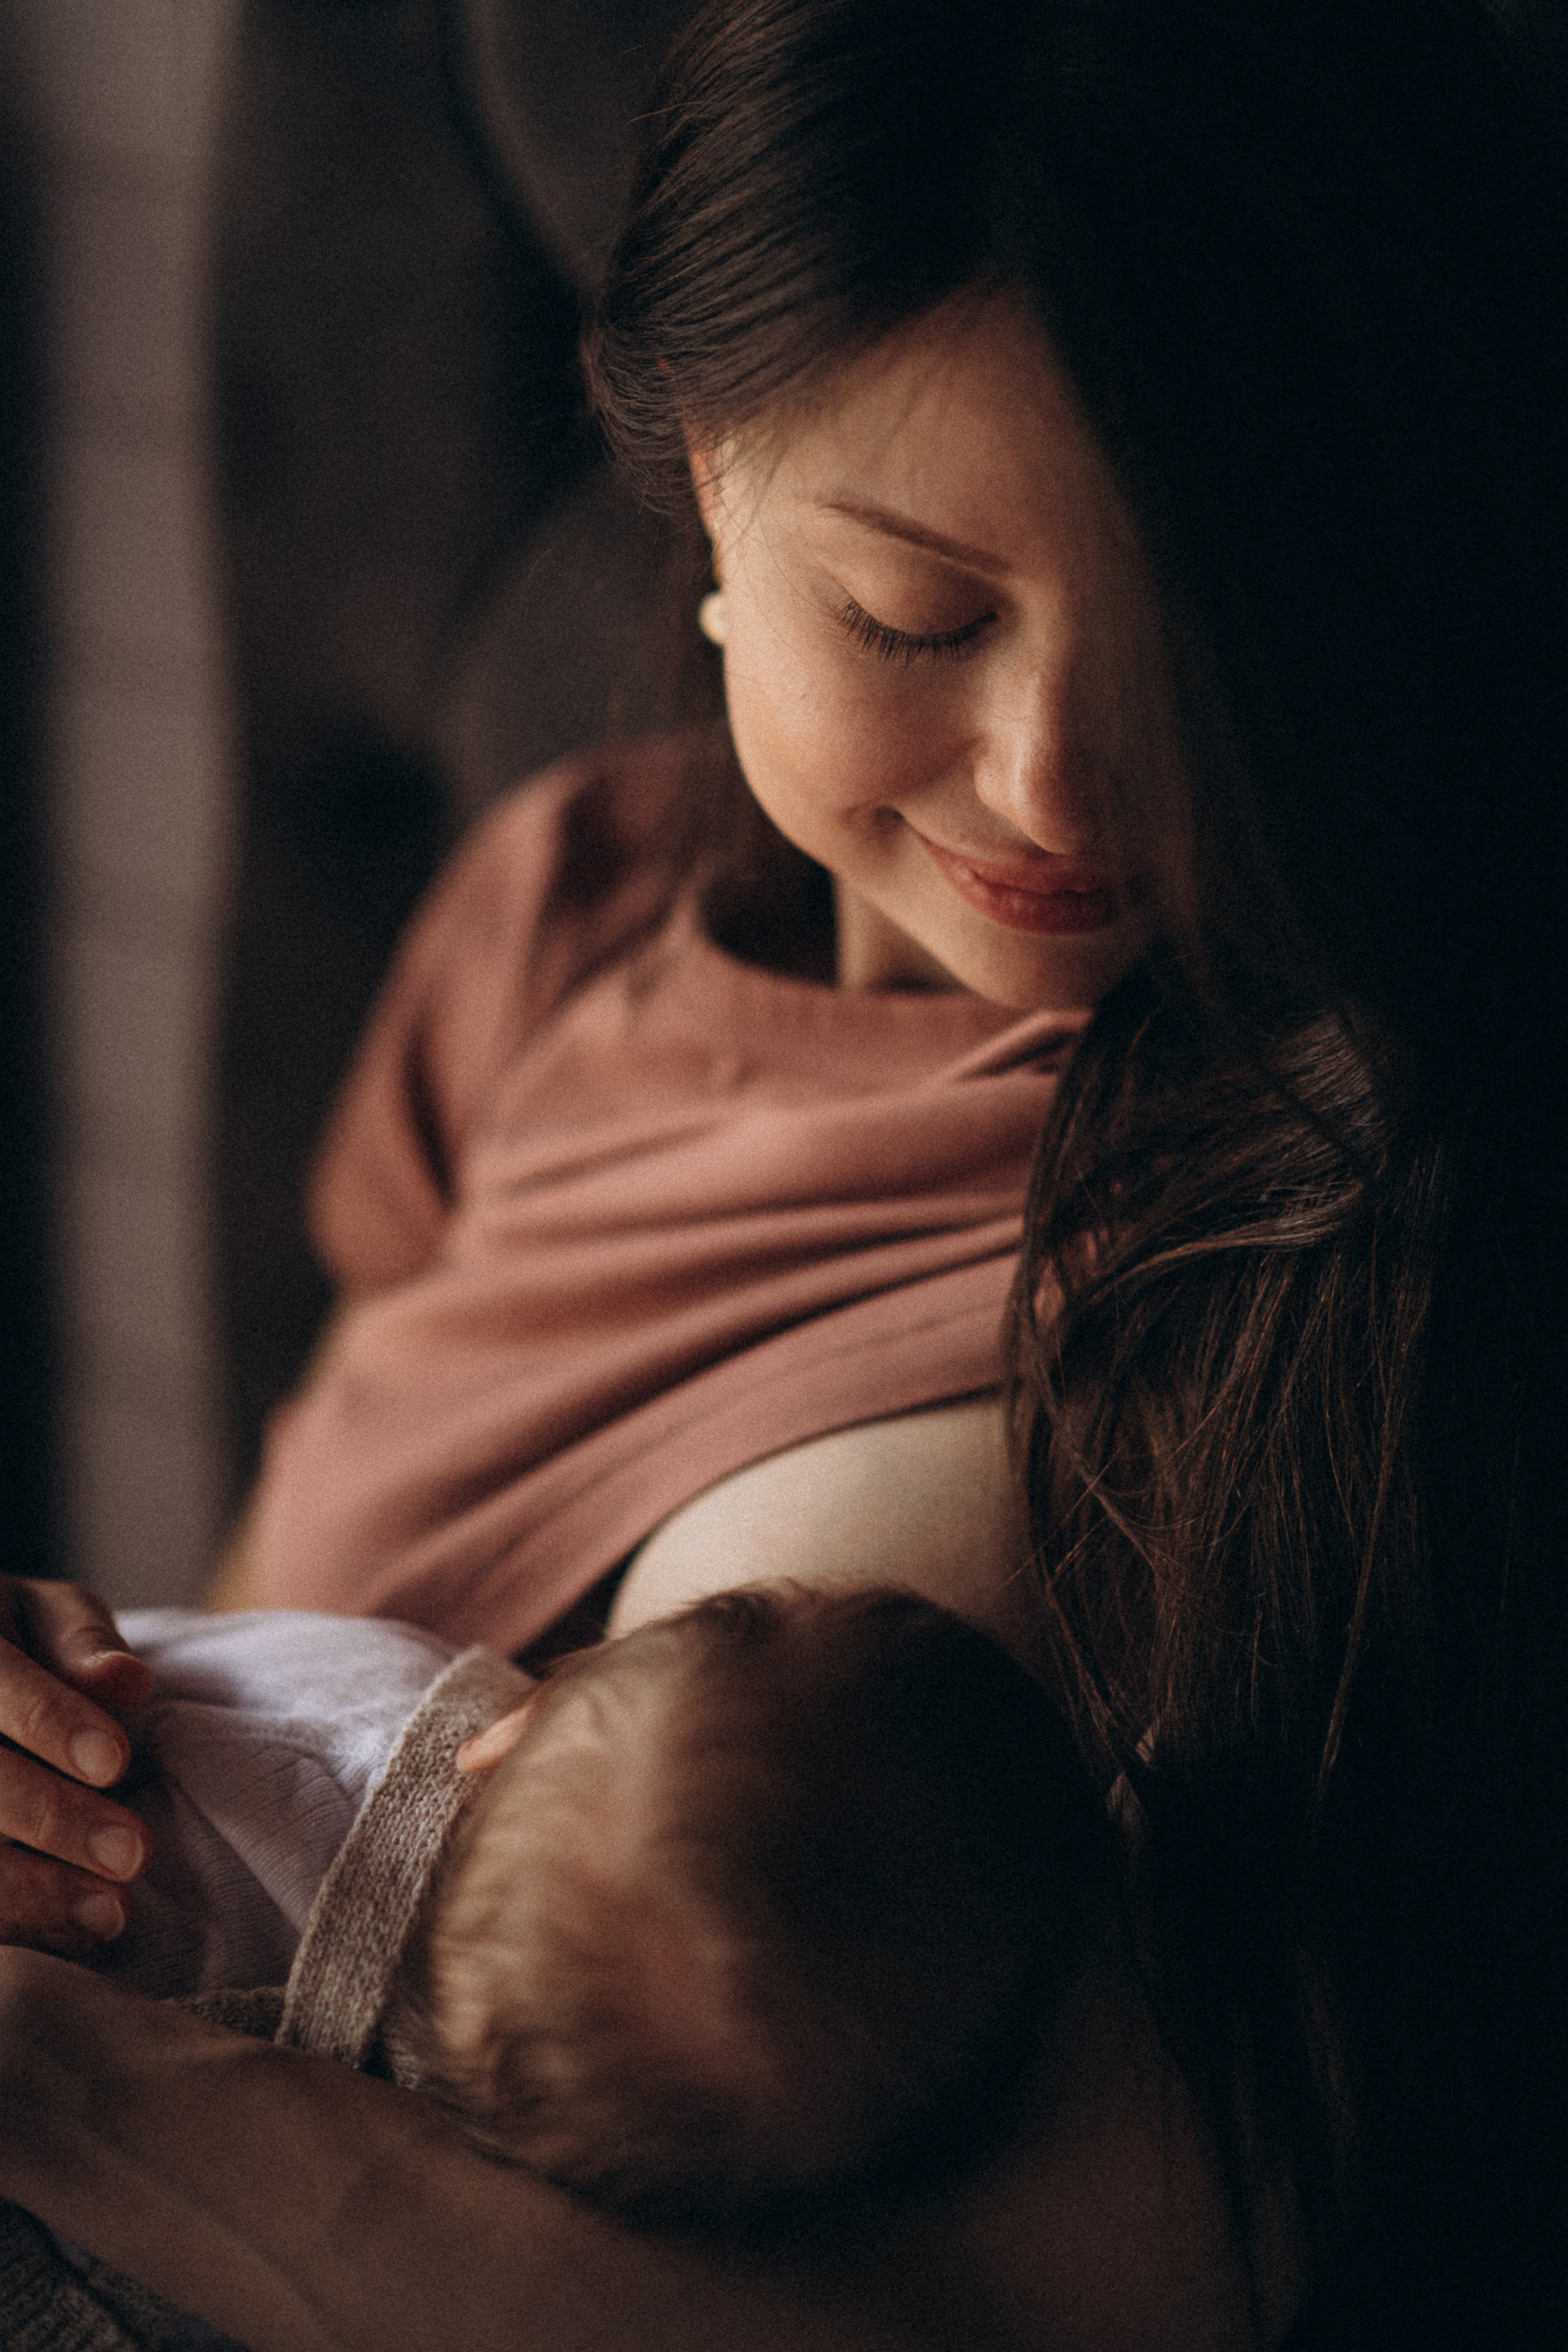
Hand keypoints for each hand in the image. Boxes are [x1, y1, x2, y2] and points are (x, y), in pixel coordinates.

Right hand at [0, 1577, 152, 1952]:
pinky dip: (11, 1923)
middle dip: (50, 1817)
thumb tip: (126, 1681)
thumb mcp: (41, 1615)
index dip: (50, 1722)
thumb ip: (79, 1640)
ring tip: (111, 1912)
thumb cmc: (10, 1643)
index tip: (116, 1761)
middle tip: (132, 1853)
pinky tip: (69, 1933)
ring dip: (29, 1890)